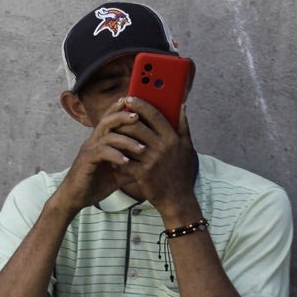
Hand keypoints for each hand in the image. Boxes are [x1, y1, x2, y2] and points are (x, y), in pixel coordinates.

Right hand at [54, 103, 149, 213]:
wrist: (75, 198)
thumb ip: (133, 165)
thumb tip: (152, 163)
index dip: (121, 109)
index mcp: (101, 141)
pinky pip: (101, 153)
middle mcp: (94, 142)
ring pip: (107, 136)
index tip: (138, 105)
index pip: (111, 119)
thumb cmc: (95, 184)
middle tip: (138, 117)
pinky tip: (126, 162)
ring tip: (141, 148)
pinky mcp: (86, 161)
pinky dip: (115, 156)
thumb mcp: (119, 174)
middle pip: (107, 120)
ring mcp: (89, 150)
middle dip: (123, 116)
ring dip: (126, 141)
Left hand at [110, 96, 198, 219]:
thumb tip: (182, 106)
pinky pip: (125, 160)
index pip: (156, 116)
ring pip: (129, 142)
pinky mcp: (143, 173)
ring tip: (109, 131)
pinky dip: (116, 156)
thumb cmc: (180, 172)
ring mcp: (153, 160)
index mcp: (173, 138)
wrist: (177, 199)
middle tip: (114, 111)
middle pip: (139, 126)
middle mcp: (163, 147)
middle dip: (124, 118)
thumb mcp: (187, 147)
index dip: (142, 105)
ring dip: (118, 135)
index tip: (130, 97)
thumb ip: (183, 126)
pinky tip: (110, 154)